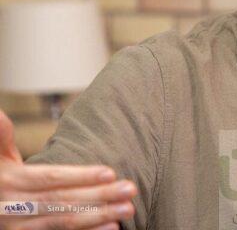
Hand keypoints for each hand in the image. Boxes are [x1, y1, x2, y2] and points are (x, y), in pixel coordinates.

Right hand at [0, 109, 136, 228]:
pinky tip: (111, 227)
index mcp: (13, 181)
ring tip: (126, 209)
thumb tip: (0, 112)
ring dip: (98, 216)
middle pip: (63, 201)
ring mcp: (20, 226)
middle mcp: (15, 206)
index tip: (110, 173)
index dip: (80, 177)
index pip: (51, 178)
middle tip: (130, 190)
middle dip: (99, 196)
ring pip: (64, 222)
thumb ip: (2, 135)